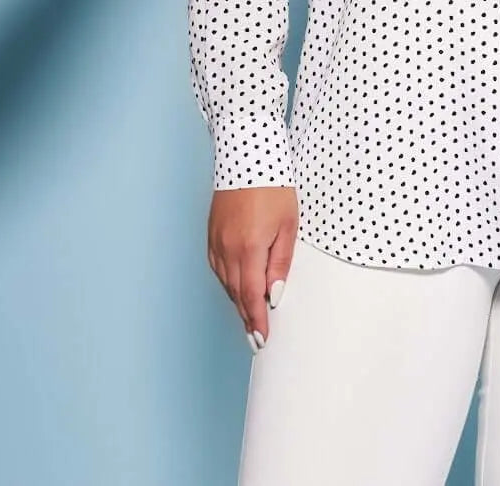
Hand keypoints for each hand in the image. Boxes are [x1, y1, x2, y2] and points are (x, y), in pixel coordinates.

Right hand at [208, 186, 298, 350]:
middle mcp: (228, 250)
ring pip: (226, 282)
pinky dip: (229, 282)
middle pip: (237, 294)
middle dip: (248, 317)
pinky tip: (237, 287)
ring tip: (250, 317)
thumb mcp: (288, 225)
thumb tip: (273, 295)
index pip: (251, 296)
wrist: (247, 158)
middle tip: (257, 338)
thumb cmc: (273, 187)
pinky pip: (218, 268)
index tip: (261, 339)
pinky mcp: (211, 235)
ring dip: (238, 301)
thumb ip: (280, 263)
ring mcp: (216, 242)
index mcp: (249, 249)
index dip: (257, 321)